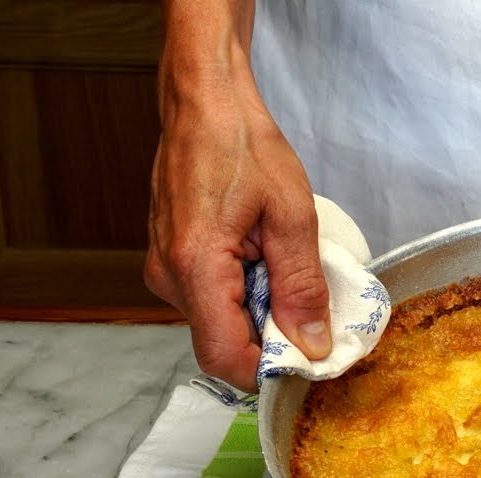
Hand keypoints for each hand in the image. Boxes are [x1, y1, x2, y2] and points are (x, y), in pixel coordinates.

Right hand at [144, 76, 329, 391]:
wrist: (204, 103)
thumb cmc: (243, 144)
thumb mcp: (292, 216)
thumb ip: (302, 287)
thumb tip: (311, 345)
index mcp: (195, 266)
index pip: (225, 358)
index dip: (270, 372)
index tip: (311, 360)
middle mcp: (169, 275)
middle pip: (223, 345)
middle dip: (273, 341)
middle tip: (315, 313)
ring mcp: (165, 269)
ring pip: (219, 324)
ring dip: (261, 315)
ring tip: (290, 272)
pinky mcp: (171, 260)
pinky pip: (212, 300)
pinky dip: (246, 294)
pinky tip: (268, 262)